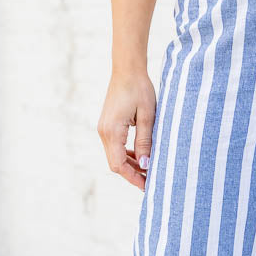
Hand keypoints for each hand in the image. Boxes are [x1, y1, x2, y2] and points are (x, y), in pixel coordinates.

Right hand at [97, 70, 155, 189]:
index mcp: (112, 131)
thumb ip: (145, 142)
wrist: (127, 69)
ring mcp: (104, 129)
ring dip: (131, 165)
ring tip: (149, 170)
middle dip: (133, 174)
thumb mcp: (147, 117)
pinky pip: (116, 146)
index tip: (147, 185)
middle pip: (115, 163)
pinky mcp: (108, 125)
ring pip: (115, 156)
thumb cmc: (140, 89)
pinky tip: (141, 156)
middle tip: (151, 181)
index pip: (118, 165)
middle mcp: (104, 132)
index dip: (133, 178)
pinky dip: (128, 154)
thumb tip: (146, 164)